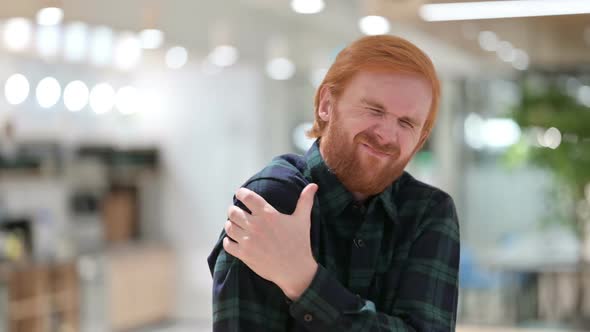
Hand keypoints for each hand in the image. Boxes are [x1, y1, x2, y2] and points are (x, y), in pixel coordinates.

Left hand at [223, 183, 318, 299]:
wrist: (295, 270)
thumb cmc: (299, 243)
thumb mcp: (303, 220)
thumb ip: (305, 200)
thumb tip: (313, 185)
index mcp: (268, 214)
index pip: (248, 197)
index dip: (241, 193)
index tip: (241, 193)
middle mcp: (255, 226)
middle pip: (234, 212)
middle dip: (233, 209)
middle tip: (236, 210)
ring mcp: (248, 241)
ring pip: (229, 227)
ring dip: (230, 224)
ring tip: (234, 224)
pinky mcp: (244, 255)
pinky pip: (228, 244)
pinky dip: (228, 241)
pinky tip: (232, 240)